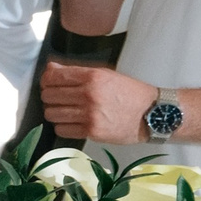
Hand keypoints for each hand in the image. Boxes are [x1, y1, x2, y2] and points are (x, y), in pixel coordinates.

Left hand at [39, 63, 157, 143]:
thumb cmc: (130, 93)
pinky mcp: (91, 132)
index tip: (48, 83)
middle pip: (49, 95)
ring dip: (54, 112)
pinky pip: (61, 130)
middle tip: (58, 98)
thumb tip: (50, 68)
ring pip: (51, 113)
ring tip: (65, 110)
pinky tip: (72, 122)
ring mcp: (90, 115)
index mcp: (94, 77)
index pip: (54, 77)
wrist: (153, 114)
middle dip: (49, 96)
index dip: (46, 80)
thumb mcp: (106, 75)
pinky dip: (63, 126)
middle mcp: (90, 95)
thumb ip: (76, 72)